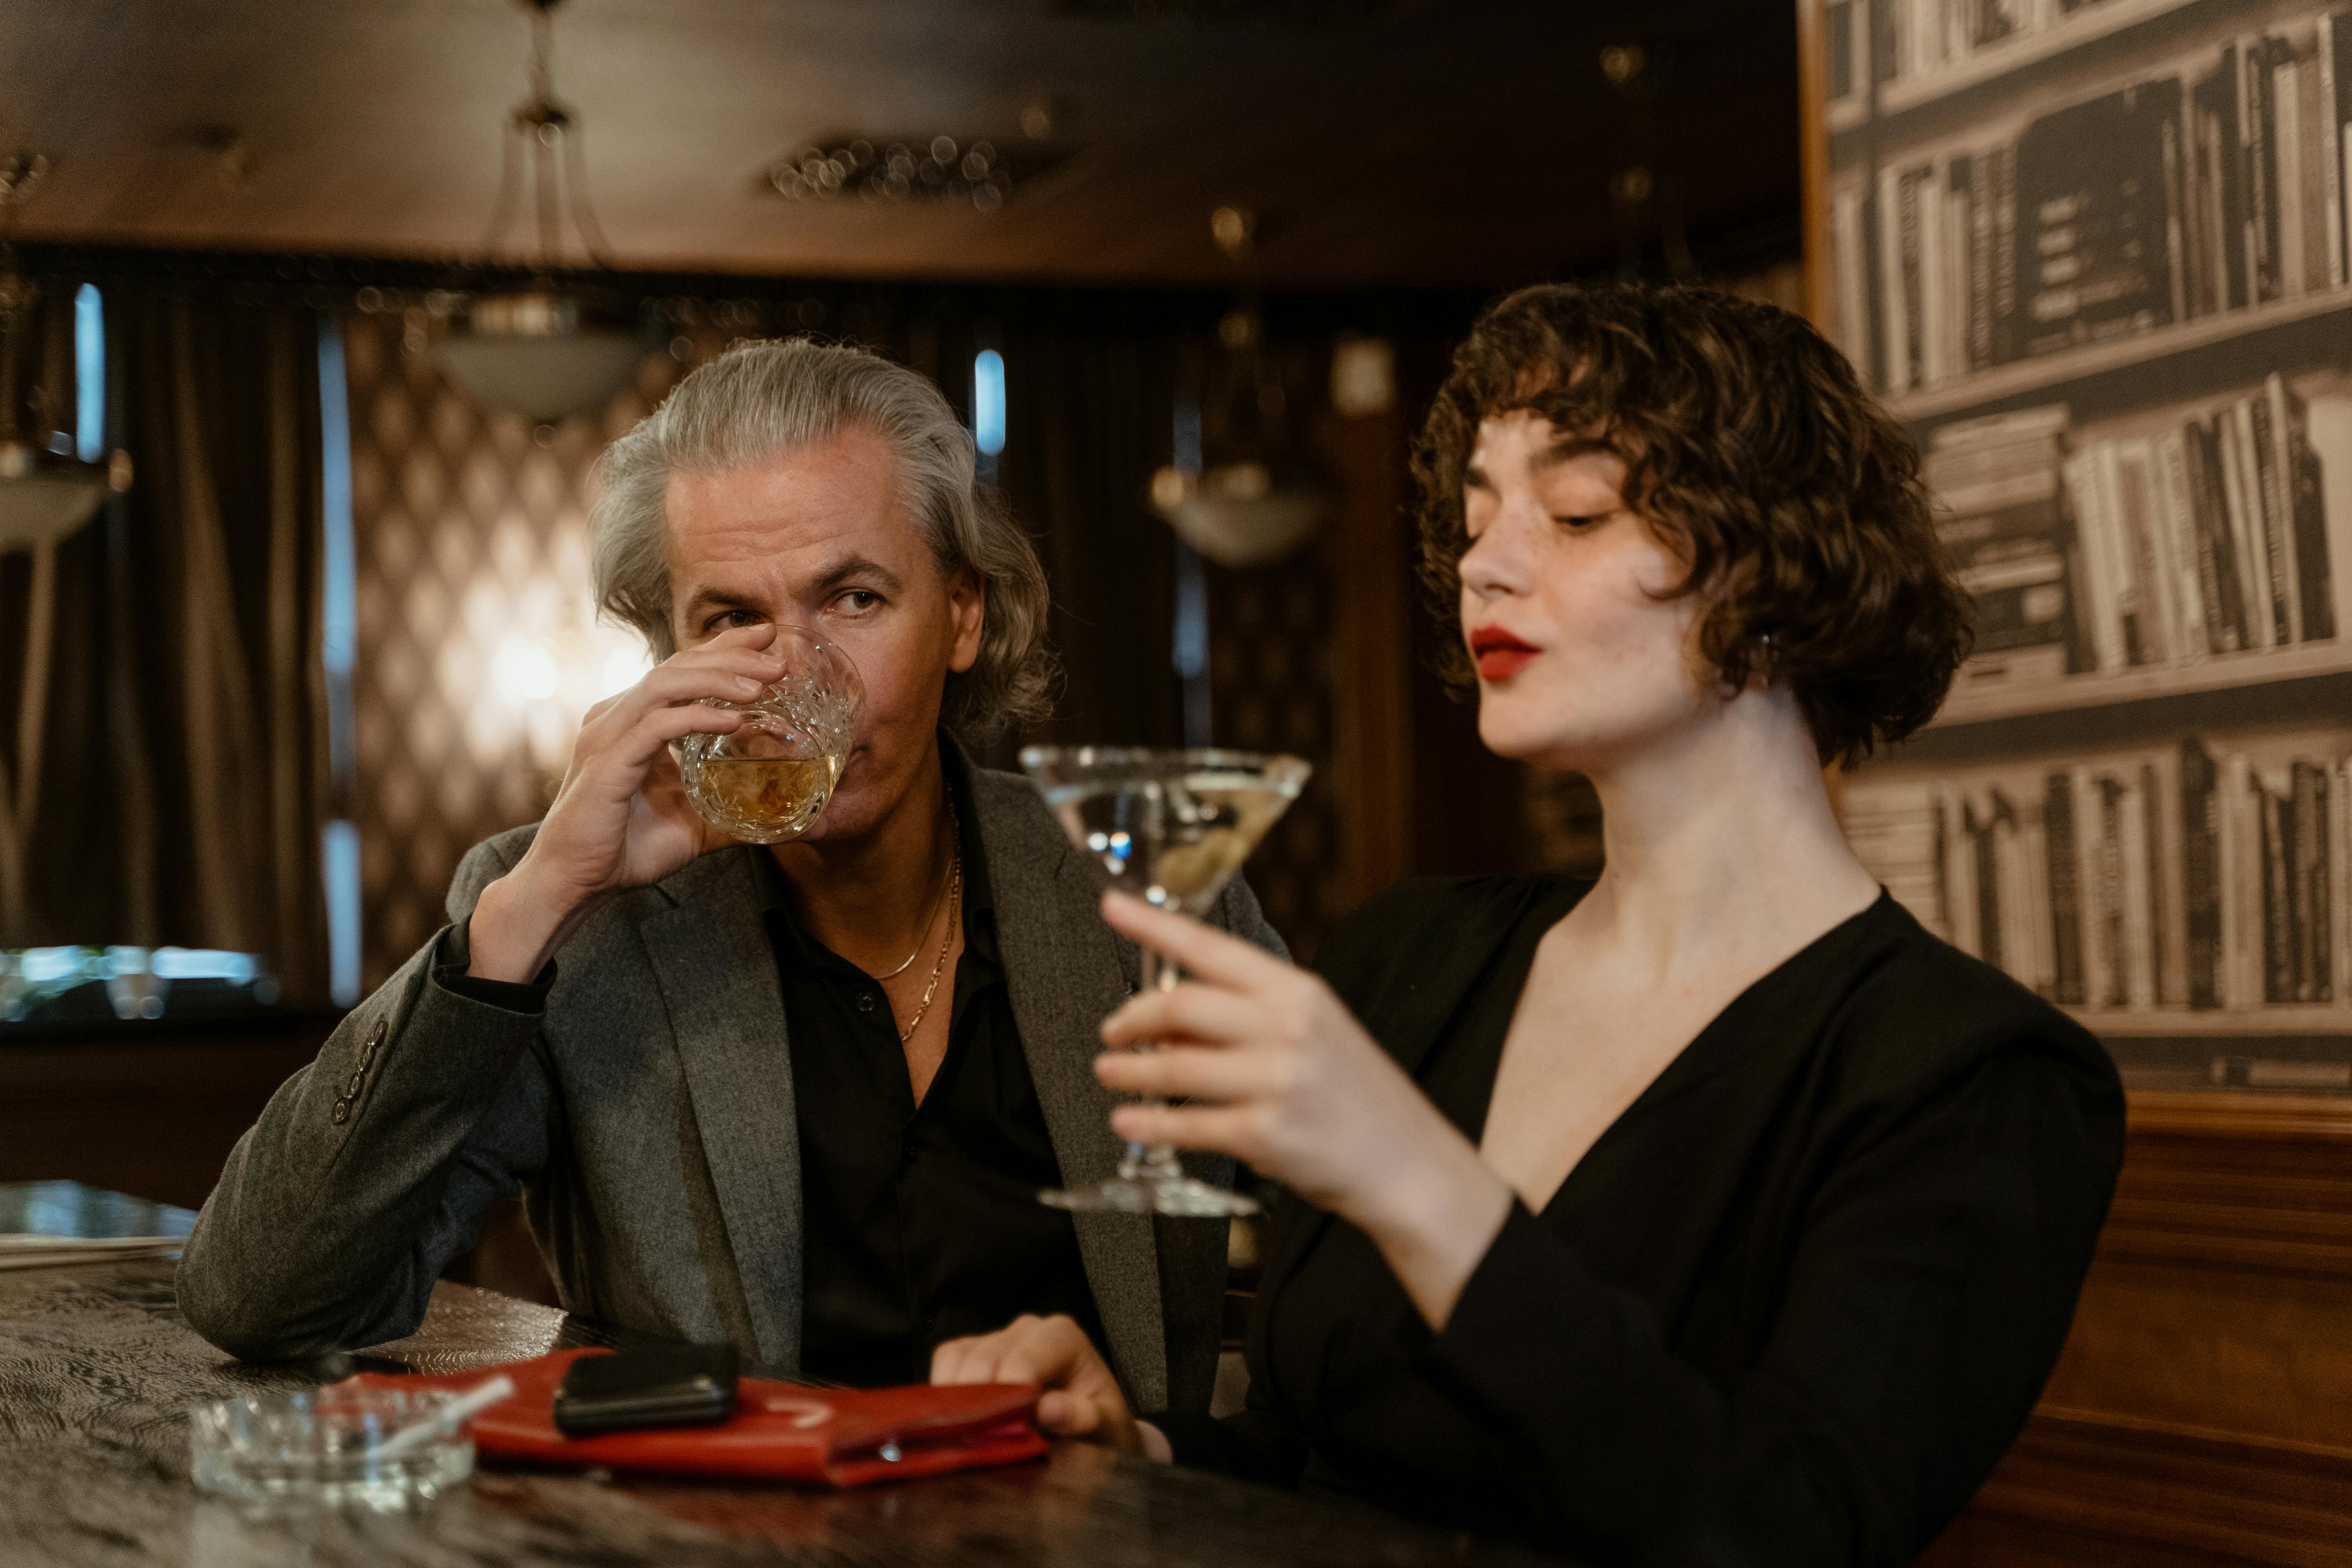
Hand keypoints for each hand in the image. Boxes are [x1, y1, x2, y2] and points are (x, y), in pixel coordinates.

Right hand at [466, 624, 784, 980]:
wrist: (574, 882)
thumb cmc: (624, 850)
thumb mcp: (690, 824)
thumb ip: (728, 811)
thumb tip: (775, 817)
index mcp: (633, 721)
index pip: (681, 670)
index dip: (723, 649)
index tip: (767, 639)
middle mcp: (617, 718)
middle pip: (677, 665)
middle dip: (730, 654)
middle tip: (776, 654)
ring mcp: (608, 736)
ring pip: (666, 684)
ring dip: (718, 678)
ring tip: (761, 684)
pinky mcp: (607, 762)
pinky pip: (656, 727)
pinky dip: (697, 718)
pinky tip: (733, 721)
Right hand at [930, 1314, 1168, 1458]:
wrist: (1095, 1428)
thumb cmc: (1102, 1427)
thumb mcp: (1108, 1427)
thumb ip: (1084, 1417)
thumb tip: (1049, 1409)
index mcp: (1063, 1337)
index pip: (1023, 1361)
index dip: (1007, 1399)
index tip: (1003, 1435)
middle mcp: (1029, 1328)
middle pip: (985, 1358)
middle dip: (979, 1404)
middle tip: (981, 1445)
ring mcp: (999, 1336)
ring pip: (958, 1356)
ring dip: (958, 1399)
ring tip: (970, 1436)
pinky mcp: (975, 1350)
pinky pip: (947, 1360)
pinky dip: (945, 1391)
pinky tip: (959, 1420)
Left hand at [1095, 892, 1511, 1327]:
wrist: (1408, 1162)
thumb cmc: (1355, 1095)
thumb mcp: (1315, 1032)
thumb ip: (1249, 1016)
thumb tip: (1168, 1019)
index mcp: (1298, 992)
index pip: (1212, 948)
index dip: (1154, 925)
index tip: (1112, 907)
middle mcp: (1288, 1029)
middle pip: (1182, 1007)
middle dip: (1133, 1019)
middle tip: (1112, 1032)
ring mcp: (1277, 1082)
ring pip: (1176, 1067)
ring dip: (1130, 1070)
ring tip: (1109, 1072)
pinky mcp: (1266, 1135)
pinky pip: (1188, 1125)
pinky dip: (1149, 1124)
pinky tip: (1128, 1122)